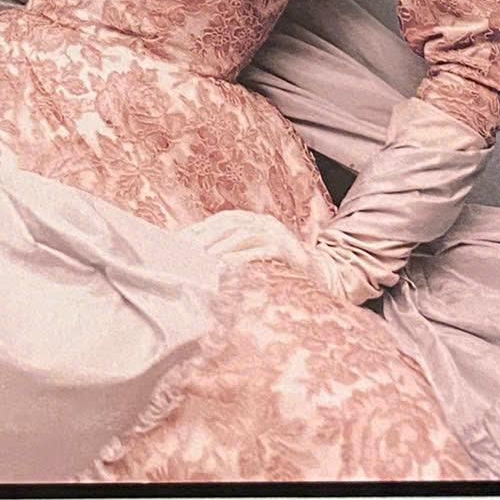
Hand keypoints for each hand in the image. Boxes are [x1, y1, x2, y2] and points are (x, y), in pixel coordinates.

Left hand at [192, 209, 380, 308]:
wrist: (323, 278)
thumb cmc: (282, 271)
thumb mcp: (256, 257)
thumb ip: (233, 253)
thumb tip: (198, 261)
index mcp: (254, 221)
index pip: (220, 220)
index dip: (198, 229)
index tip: (176, 242)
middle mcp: (264, 222)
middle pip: (228, 224)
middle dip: (203, 236)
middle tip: (183, 251)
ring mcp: (277, 234)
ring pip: (242, 234)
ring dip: (218, 246)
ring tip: (199, 258)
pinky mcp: (286, 249)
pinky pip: (260, 251)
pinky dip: (241, 258)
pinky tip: (225, 266)